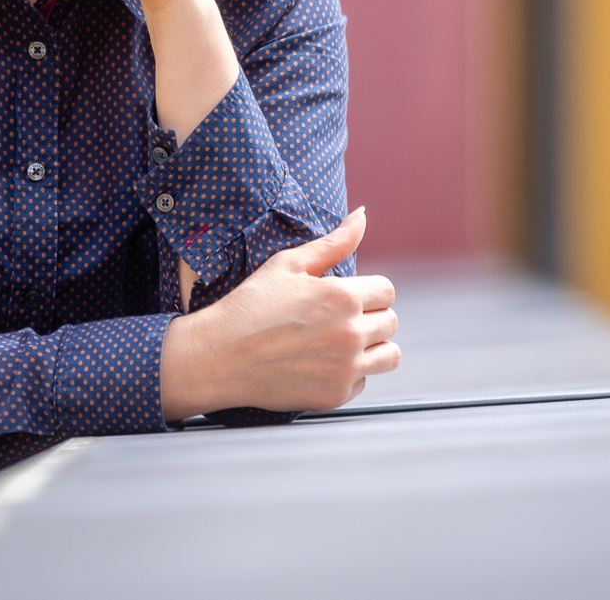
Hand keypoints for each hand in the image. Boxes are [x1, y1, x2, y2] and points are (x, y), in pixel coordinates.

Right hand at [160, 208, 399, 420]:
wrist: (218, 355)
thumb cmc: (250, 306)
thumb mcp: (288, 265)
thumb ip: (333, 242)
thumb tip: (361, 216)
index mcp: (342, 296)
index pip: (387, 291)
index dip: (368, 291)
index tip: (348, 297)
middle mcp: (351, 332)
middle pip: (391, 322)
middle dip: (370, 317)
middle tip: (337, 319)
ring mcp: (345, 367)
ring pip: (389, 355)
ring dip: (373, 347)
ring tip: (341, 342)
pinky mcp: (336, 394)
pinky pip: (364, 381)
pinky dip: (349, 373)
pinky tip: (321, 363)